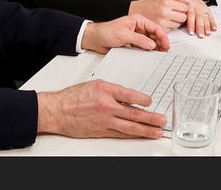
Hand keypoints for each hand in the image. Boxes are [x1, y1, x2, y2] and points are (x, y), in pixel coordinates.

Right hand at [37, 80, 166, 138]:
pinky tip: (141, 135)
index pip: (129, 95)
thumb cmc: (74, 96)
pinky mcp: (101, 131)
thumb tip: (130, 98)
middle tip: (162, 120)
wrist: (58, 110)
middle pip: (133, 114)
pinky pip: (120, 134)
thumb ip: (113, 91)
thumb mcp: (95, 85)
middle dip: (151, 118)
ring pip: (129, 127)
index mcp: (105, 90)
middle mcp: (106, 106)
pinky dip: (132, 135)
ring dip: (146, 130)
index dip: (143, 99)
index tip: (151, 102)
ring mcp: (104, 120)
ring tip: (157, 131)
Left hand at [81, 14, 169, 53]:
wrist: (96, 39)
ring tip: (160, 54)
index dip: (162, 36)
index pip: (155, 27)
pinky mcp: (133, 43)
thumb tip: (151, 44)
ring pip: (150, 42)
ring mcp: (136, 36)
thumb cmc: (106, 32)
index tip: (166, 45)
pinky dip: (148, 51)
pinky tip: (151, 55)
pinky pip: (144, 47)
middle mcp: (138, 27)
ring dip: (155, 47)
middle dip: (160, 42)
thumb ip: (139, 40)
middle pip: (154, 34)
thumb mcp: (124, 35)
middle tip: (164, 51)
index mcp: (138, 20)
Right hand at [128, 0, 188, 31]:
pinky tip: (164, 22)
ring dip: (175, 22)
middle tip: (175, 14)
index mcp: (165, 3)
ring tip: (168, 18)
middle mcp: (164, 13)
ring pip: (178, 25)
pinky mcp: (159, 30)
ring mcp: (162, 22)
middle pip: (184, 17)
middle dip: (181, 16)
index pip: (185, 8)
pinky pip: (171, 30)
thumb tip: (188, 2)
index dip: (183, 8)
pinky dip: (169, 27)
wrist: (133, 11)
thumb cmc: (147, 4)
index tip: (180, 8)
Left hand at [175, 0, 215, 37]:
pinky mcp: (208, 10)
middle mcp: (196, 6)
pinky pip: (211, 17)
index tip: (191, 32)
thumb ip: (179, 14)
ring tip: (207, 33)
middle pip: (199, 17)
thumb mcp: (178, 6)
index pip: (190, 15)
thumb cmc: (182, 3)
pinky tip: (214, 29)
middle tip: (200, 35)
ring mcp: (203, 8)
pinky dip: (213, 23)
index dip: (191, 24)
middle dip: (200, 27)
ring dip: (207, 26)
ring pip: (206, 17)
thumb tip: (176, 25)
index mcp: (188, 5)